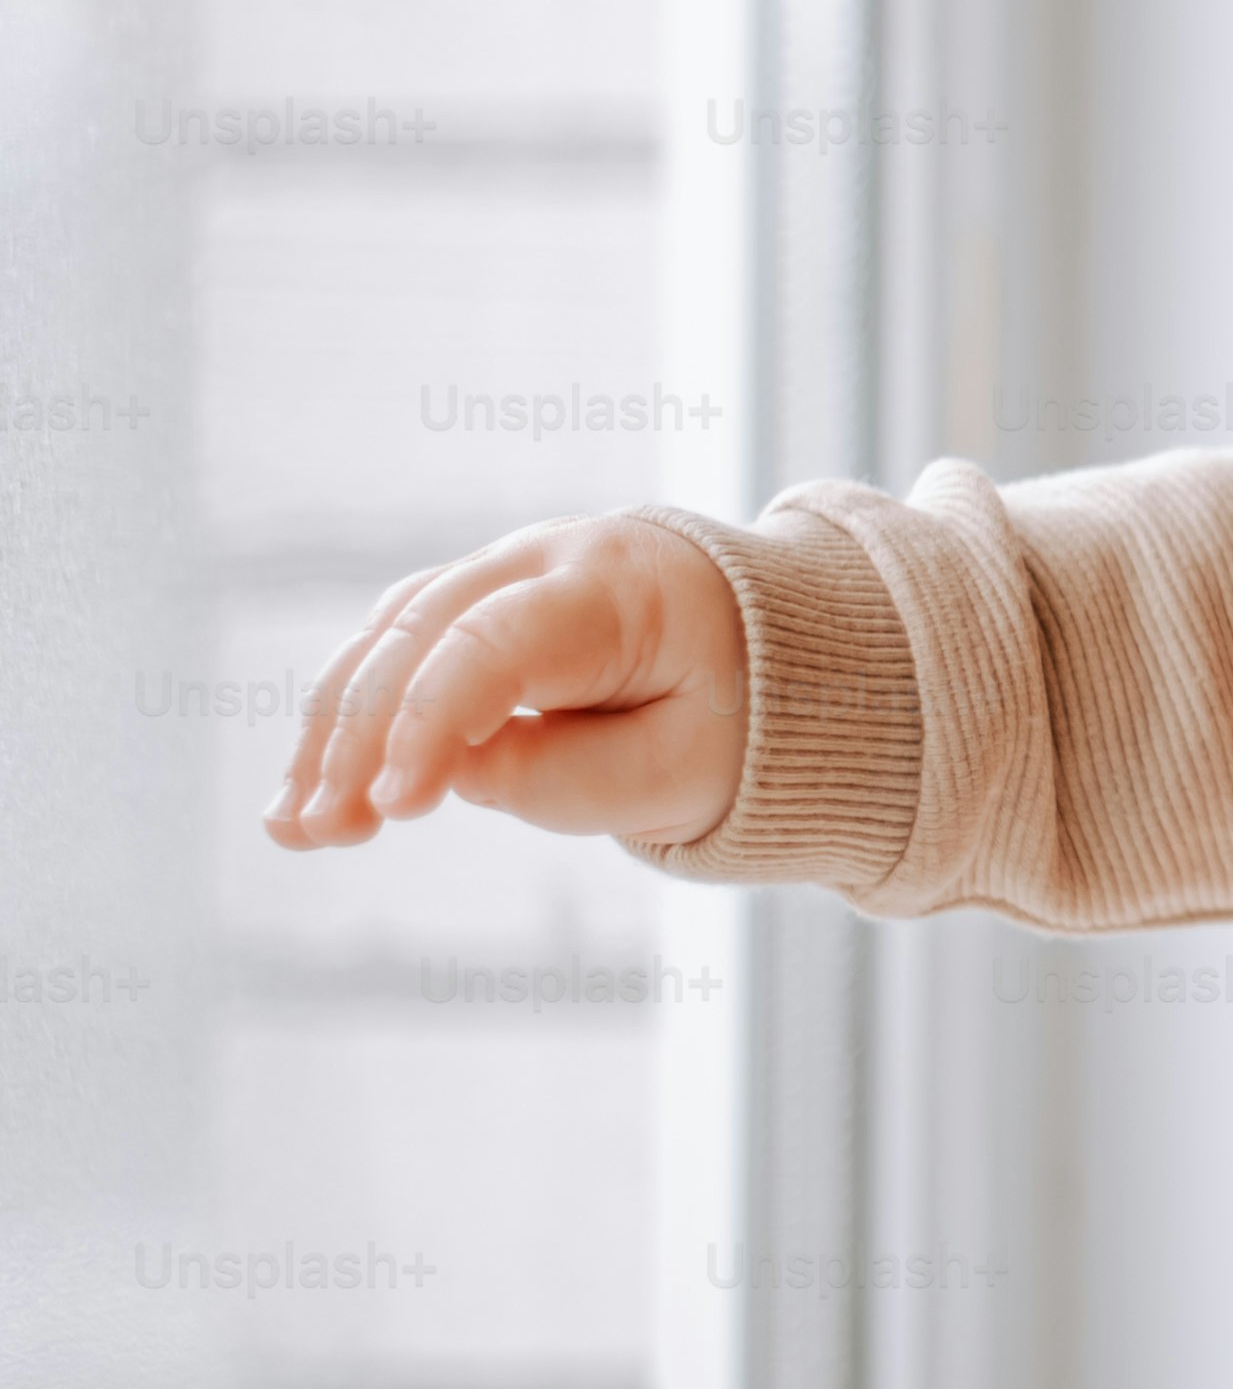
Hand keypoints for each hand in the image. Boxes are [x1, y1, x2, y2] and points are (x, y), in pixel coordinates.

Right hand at [268, 511, 749, 848]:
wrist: (779, 651)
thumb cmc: (741, 715)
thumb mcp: (684, 768)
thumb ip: (570, 777)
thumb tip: (452, 772)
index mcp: (618, 584)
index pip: (495, 644)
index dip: (432, 723)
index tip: (396, 808)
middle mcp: (547, 555)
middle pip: (422, 633)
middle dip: (361, 737)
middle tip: (324, 833)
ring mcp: (504, 570)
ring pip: (388, 639)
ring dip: (333, 732)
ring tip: (297, 830)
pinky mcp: (477, 603)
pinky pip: (396, 651)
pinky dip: (351, 720)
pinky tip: (310, 796)